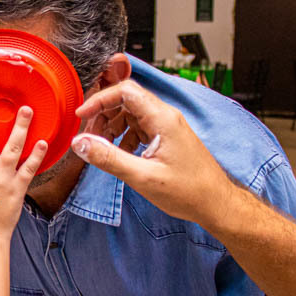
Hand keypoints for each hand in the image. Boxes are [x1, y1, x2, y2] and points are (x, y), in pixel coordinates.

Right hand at [72, 80, 233, 227]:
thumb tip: (81, 143)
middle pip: (126, 100)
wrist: (215, 203)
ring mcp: (167, 126)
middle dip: (103, 115)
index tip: (82, 115)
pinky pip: (139, 127)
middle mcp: (166, 117)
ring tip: (102, 147)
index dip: (100, 100)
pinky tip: (120, 154)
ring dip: (112, 127)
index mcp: (162, 119)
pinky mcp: (166, 137)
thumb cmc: (189, 191)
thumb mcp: (142, 176)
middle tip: (89, 137)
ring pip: (131, 114)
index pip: (126, 91)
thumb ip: (108, 158)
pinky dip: (123, 136)